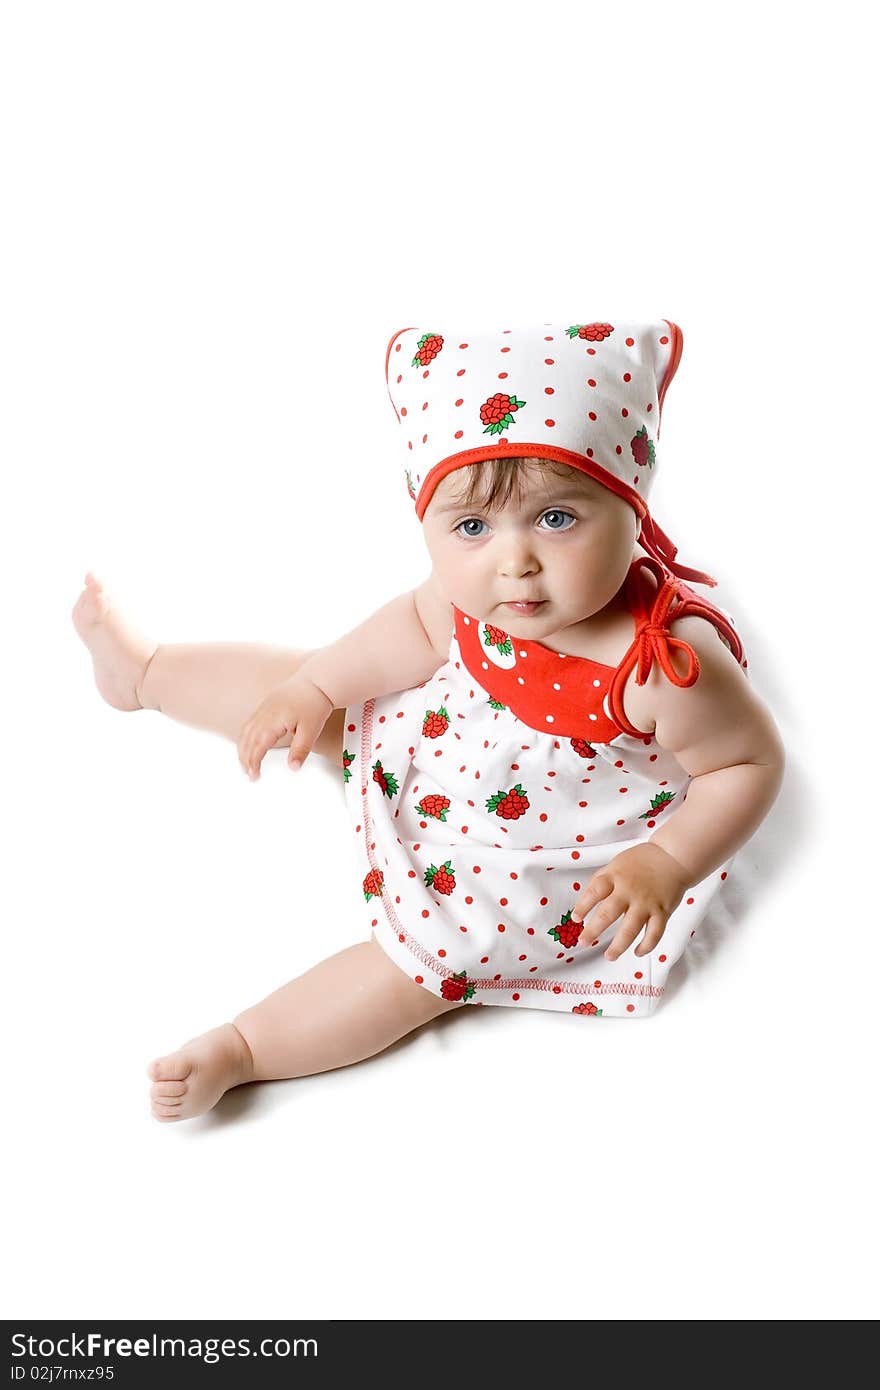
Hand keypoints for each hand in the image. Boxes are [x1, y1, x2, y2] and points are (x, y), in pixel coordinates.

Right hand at [237, 673, 333, 780]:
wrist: (318, 681)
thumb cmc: (315, 703)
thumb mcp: (311, 730)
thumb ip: (301, 750)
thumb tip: (293, 768)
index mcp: (273, 721)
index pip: (258, 746)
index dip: (253, 763)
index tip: (253, 776)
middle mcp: (264, 714)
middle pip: (248, 740)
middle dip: (245, 758)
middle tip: (248, 774)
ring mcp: (264, 708)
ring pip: (246, 730)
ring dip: (243, 747)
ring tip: (245, 762)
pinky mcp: (266, 704)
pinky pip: (250, 722)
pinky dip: (245, 735)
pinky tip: (248, 742)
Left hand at [569, 843, 689, 960]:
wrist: (672, 856)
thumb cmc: (642, 861)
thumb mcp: (616, 864)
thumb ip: (602, 880)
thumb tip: (586, 900)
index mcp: (615, 877)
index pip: (594, 892)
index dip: (583, 906)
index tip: (576, 919)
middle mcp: (629, 891)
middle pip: (607, 913)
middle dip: (593, 930)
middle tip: (583, 941)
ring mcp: (646, 903)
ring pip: (630, 929)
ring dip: (618, 946)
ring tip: (609, 956)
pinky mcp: (662, 912)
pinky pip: (654, 933)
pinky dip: (646, 945)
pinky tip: (637, 952)